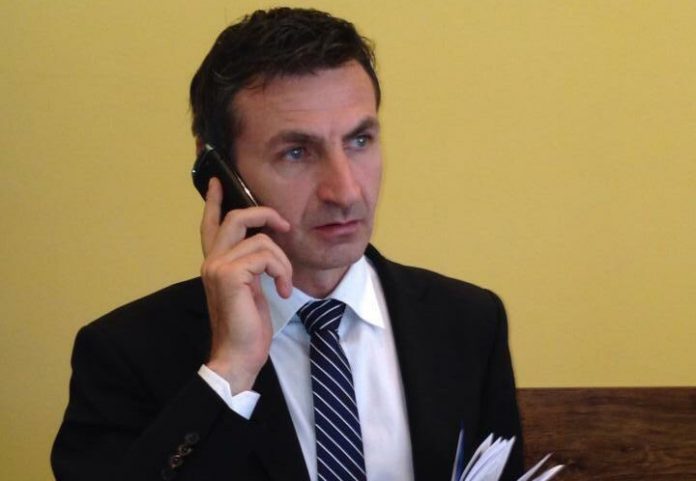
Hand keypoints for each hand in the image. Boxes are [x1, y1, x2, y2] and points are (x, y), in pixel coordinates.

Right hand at [200, 178, 291, 393]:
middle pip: (237, 218)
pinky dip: (282, 271)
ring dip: (283, 261)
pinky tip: (283, 291)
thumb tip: (266, 245)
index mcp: (215, 264)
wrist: (237, 357)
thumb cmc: (247, 328)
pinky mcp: (230, 275)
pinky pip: (266, 256)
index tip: (216, 182)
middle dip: (265, 214)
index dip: (214, 202)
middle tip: (284, 225)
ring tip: (284, 284)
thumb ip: (251, 266)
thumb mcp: (251, 290)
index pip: (210, 225)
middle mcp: (211, 261)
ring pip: (261, 240)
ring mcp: (217, 267)